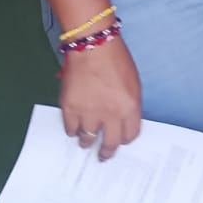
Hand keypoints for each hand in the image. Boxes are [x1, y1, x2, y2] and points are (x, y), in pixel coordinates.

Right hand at [60, 37, 140, 161]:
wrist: (92, 46)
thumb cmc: (116, 59)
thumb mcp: (133, 83)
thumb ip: (129, 105)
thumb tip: (123, 121)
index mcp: (130, 107)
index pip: (130, 135)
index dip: (125, 139)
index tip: (121, 140)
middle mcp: (110, 114)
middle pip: (110, 144)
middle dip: (107, 152)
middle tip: (103, 156)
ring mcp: (89, 113)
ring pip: (87, 140)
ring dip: (87, 141)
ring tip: (86, 140)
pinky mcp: (70, 108)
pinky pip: (70, 130)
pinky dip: (72, 130)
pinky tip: (75, 127)